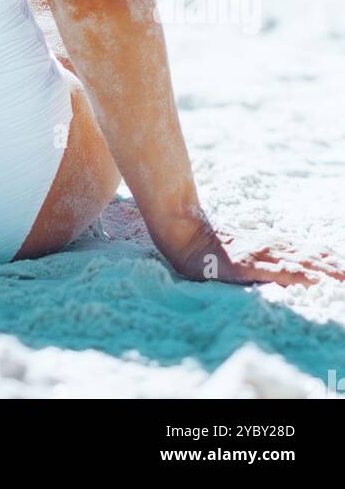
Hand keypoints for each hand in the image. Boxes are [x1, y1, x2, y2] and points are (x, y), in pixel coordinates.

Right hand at [162, 216, 343, 287]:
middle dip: (335, 273)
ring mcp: (261, 255)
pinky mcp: (247, 264)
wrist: (184, 231)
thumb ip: (267, 259)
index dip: (332, 265)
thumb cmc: (213, 247)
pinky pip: (276, 271)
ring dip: (325, 274)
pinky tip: (311, 281)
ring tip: (342, 280)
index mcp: (274, 247)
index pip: (313, 256)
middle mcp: (272, 249)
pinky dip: (298, 276)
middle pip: (313, 261)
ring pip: (302, 265)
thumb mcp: (245, 251)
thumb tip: (292, 269)